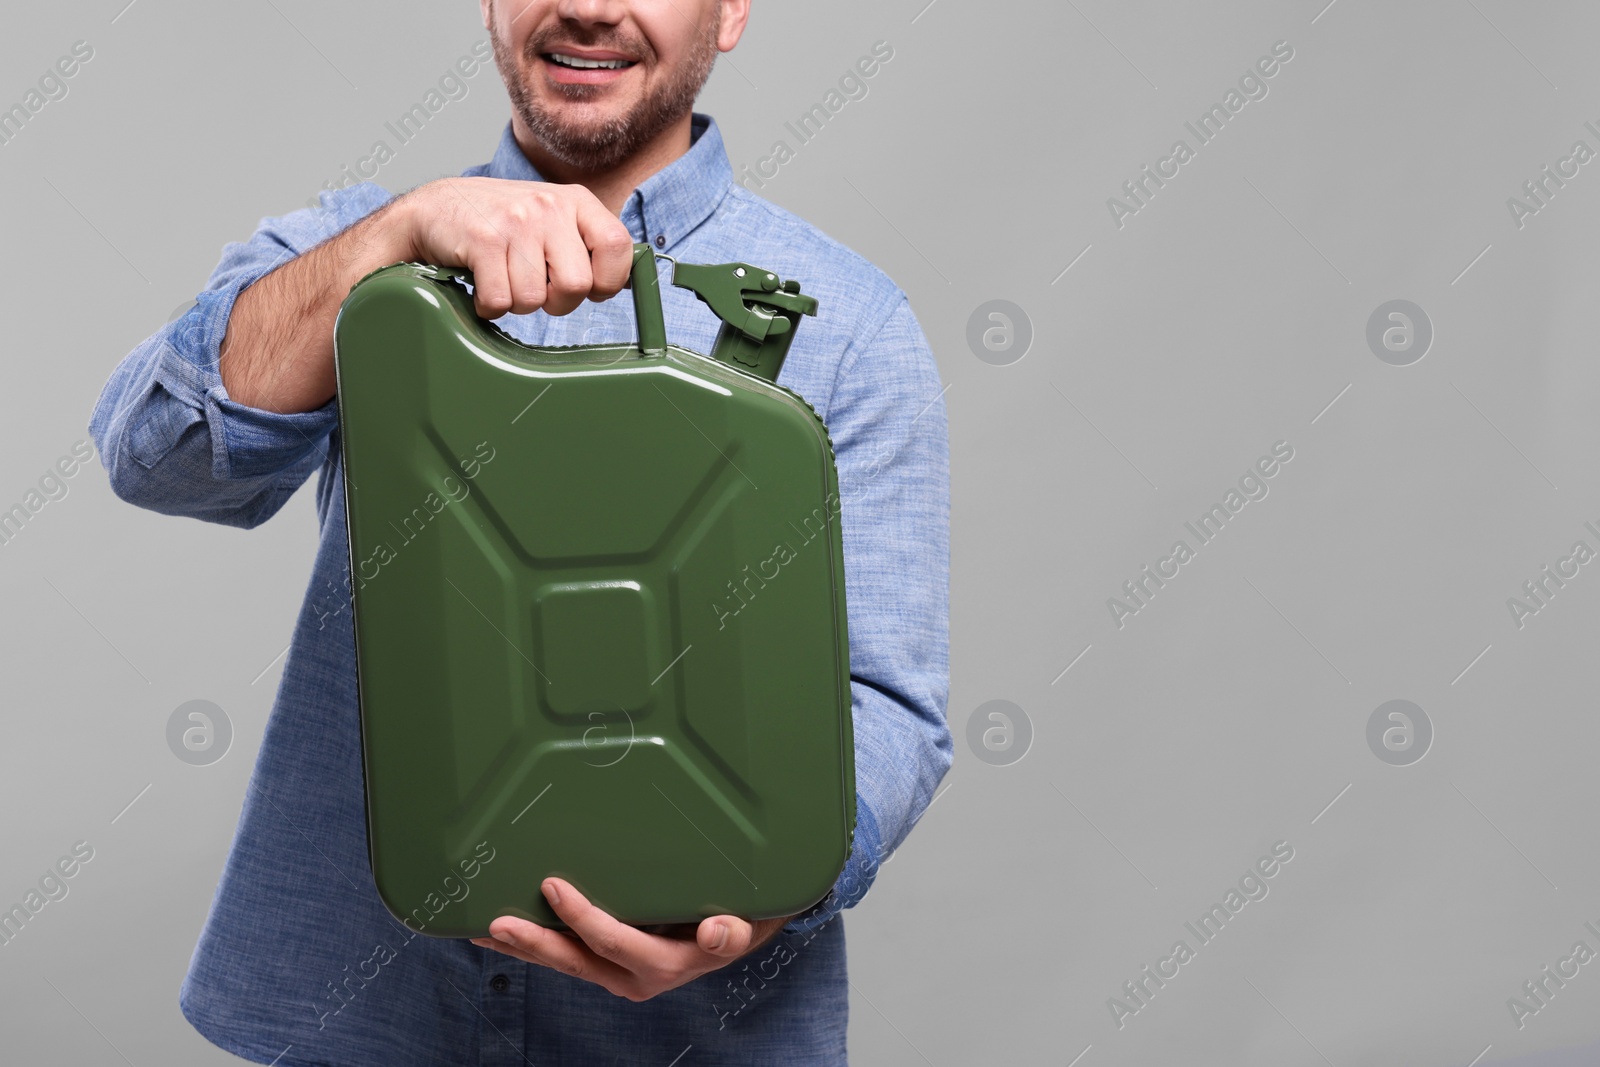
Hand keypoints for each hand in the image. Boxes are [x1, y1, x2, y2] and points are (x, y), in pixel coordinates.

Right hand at [395, 176, 634, 319]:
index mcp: (575, 201)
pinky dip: (489, 306)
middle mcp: (549, 205)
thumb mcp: (552, 221)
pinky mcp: (483, 239)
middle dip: (556, 302)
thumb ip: (586, 245)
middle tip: (535, 287)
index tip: (589, 288)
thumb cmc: (500, 225)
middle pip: (577, 286)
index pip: (618, 246)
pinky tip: (482, 283)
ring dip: (517, 302)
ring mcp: (516, 220)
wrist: (434, 211)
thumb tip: (623, 283)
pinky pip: (501, 301)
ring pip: (534, 300)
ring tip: (502, 277)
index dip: (607, 281)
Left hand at [471, 877, 795, 1001]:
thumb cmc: (739, 920)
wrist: (737, 937)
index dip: (582, 917)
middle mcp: (633, 975)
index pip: (613, 941)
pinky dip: (537, 944)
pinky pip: (568, 956)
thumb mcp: (745, 924)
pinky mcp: (607, 963)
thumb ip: (731, 933)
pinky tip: (507, 930)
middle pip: (575, 961)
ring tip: (482, 929)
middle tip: (496, 924)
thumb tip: (717, 931)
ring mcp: (616, 972)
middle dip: (534, 943)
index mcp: (663, 964)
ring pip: (564, 962)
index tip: (553, 887)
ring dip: (524, 947)